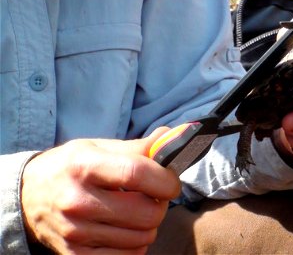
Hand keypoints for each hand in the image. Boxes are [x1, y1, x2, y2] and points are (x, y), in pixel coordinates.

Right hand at [21, 127, 179, 253]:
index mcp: (84, 166)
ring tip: (135, 211)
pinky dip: (135, 244)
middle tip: (153, 196)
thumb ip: (140, 146)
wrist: (28, 196)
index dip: (165, 179)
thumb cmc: (72, 167)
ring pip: (143, 238)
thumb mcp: (99, 147)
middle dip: (160, 204)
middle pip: (147, 213)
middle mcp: (77, 201)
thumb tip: (177, 136)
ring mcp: (75, 232)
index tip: (171, 181)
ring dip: (148, 225)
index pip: (138, 174)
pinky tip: (125, 229)